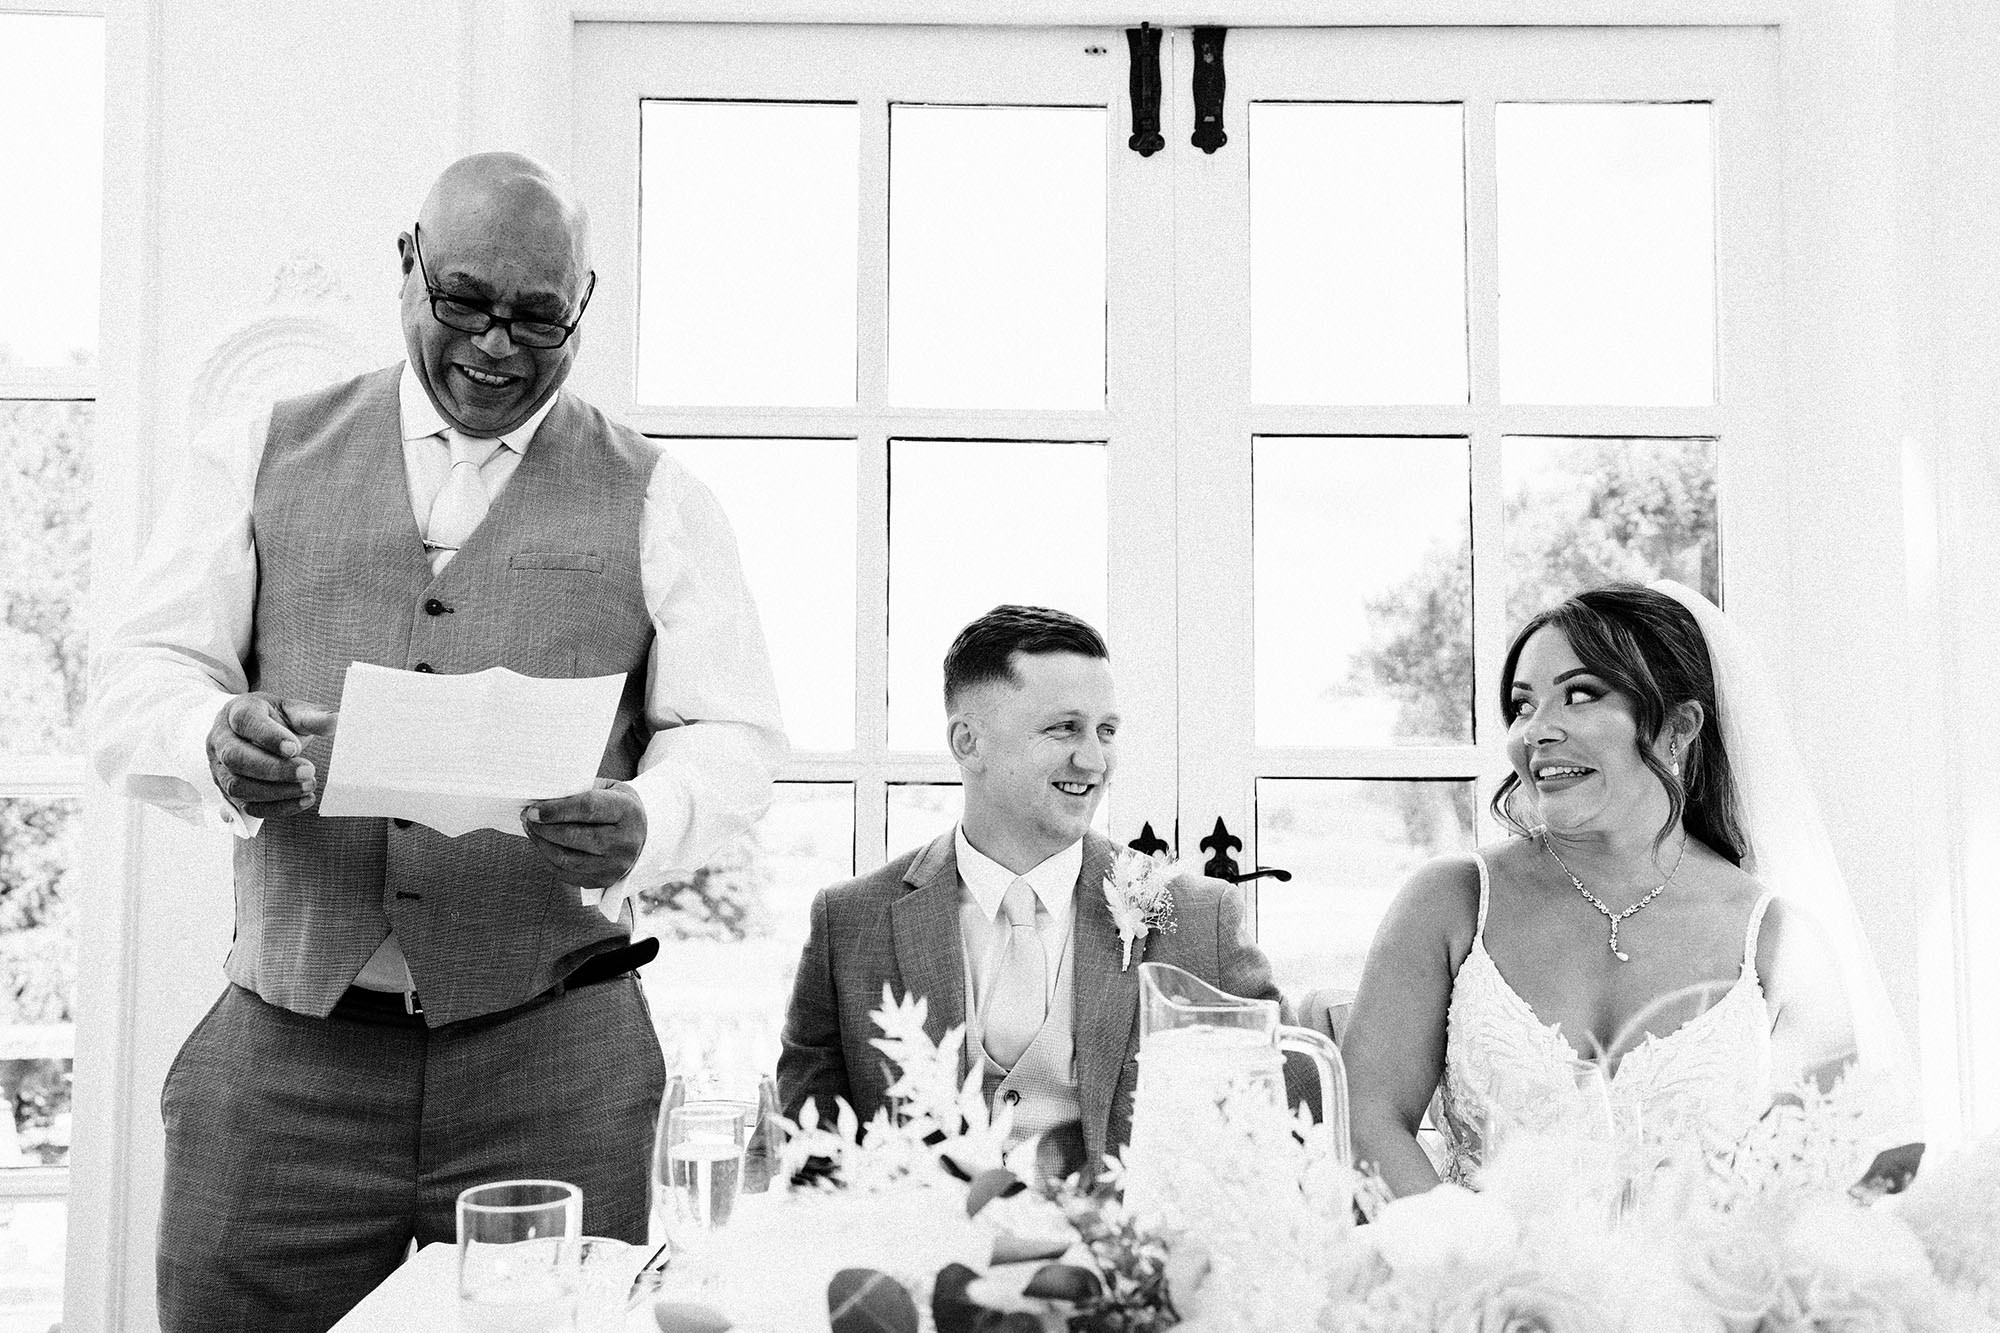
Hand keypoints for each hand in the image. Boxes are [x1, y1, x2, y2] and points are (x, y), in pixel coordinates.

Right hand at [207, 693, 338, 819]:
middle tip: (309, 772)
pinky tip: (301, 801)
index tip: (296, 748)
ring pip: (237, 786)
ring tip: (309, 787)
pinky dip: (275, 808)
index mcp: (237, 712)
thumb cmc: (273, 719)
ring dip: (276, 792)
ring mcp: (219, 768)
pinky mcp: (227, 792)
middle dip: (274, 769)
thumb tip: (340, 722)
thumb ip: (314, 717)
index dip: (269, 736)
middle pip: (236, 758)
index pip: (246, 721)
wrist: (252, 732)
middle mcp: (221, 740)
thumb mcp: (292, 711)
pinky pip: (245, 806)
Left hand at [522, 778, 646, 887]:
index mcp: (628, 812)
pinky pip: (567, 874)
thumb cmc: (617, 806)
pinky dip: (548, 859)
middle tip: (527, 817)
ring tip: (531, 829)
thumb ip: (579, 791)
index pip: (587, 809)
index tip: (533, 809)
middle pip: (574, 836)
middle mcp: (625, 842)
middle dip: (544, 827)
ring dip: (542, 843)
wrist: (642, 833)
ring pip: (566, 859)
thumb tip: (540, 799)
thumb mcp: (607, 789)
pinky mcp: (604, 881)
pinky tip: (542, 845)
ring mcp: (615, 865)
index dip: (556, 809)